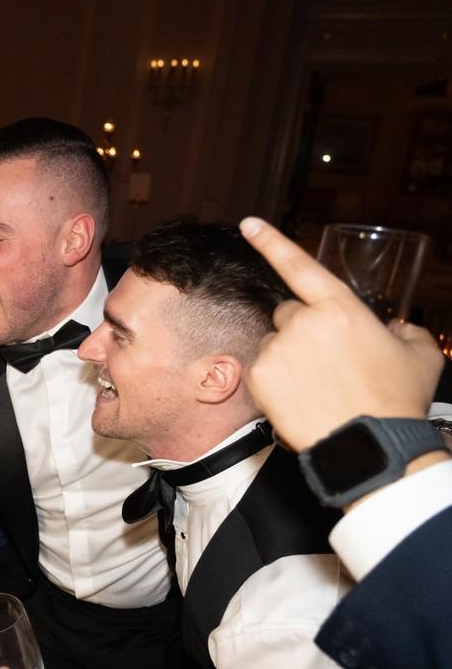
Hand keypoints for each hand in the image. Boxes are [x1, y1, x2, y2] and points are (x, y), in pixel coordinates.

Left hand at [239, 217, 443, 450]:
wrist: (368, 445)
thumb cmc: (397, 400)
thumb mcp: (420, 356)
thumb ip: (406, 331)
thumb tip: (394, 328)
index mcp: (341, 309)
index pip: (299, 267)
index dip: (271, 242)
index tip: (248, 223)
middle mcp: (304, 323)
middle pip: (289, 314)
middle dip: (303, 330)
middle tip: (328, 362)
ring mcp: (278, 349)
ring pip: (275, 343)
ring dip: (290, 356)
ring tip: (318, 385)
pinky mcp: (259, 376)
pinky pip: (262, 368)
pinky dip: (276, 380)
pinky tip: (300, 397)